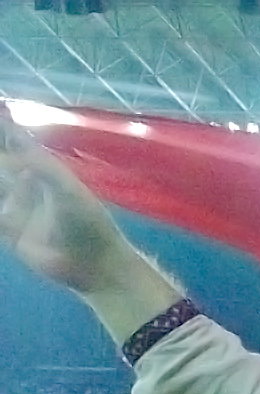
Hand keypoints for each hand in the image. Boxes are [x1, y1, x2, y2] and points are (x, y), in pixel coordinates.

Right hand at [0, 107, 137, 294]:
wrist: (95, 264)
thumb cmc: (88, 224)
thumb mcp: (67, 190)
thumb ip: (40, 167)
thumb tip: (9, 152)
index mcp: (44, 171)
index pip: (17, 141)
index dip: (5, 126)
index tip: (0, 107)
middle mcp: (27, 185)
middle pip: (1, 160)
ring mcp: (17, 206)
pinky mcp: (9, 230)